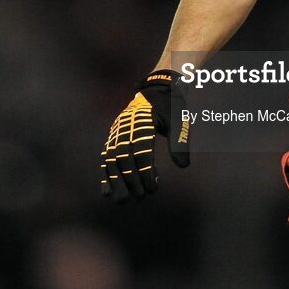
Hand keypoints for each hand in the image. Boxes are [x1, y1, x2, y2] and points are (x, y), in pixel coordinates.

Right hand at [101, 69, 190, 201]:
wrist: (155, 88)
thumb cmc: (169, 106)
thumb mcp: (178, 120)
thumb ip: (179, 142)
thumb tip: (183, 166)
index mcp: (143, 120)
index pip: (141, 150)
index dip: (145, 171)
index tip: (152, 189)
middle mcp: (126, 126)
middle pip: (123, 156)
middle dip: (130, 179)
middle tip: (140, 197)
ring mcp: (117, 131)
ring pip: (111, 158)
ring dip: (115, 181)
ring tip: (121, 200)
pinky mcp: (113, 136)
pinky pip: (106, 157)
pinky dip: (105, 174)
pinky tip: (106, 191)